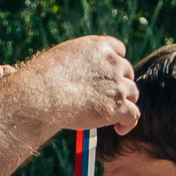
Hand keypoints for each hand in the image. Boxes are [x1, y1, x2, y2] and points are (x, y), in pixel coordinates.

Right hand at [22, 35, 138, 134]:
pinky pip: (133, 115)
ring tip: (113, 117)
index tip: (108, 76)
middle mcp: (112, 62)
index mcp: (99, 46)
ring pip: (132, 94)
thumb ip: (76, 62)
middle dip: (119, 85)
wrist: (41, 96)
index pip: (119, 50)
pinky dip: (129, 123)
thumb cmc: (41, 80)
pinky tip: (119, 129)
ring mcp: (117, 84)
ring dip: (124, 104)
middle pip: (127, 73)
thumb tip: (74, 76)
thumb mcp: (61, 59)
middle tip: (108, 99)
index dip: (115, 64)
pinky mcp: (118, 106)